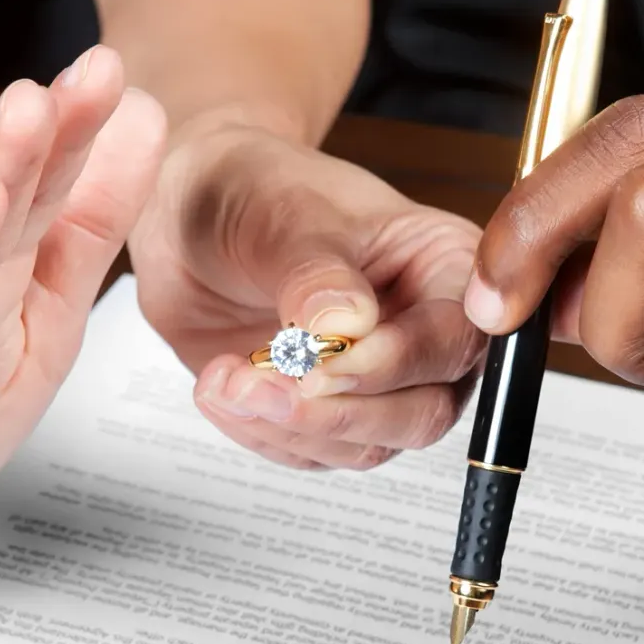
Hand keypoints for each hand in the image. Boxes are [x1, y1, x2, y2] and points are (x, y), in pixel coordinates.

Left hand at [128, 121, 484, 469]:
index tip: (321, 363)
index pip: (455, 338)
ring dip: (292, 426)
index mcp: (445, 269)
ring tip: (228, 379)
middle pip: (425, 411)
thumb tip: (346, 326)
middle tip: (268, 383)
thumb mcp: (287, 216)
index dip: (395, 363)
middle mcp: (423, 333)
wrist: (188, 211)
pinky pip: (312, 453)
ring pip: (369, 444)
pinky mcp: (326, 412)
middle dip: (340, 411)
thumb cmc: (256, 190)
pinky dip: (262, 433)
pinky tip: (222, 388)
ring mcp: (378, 381)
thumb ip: (317, 274)